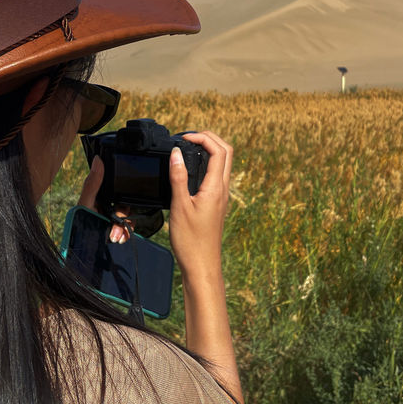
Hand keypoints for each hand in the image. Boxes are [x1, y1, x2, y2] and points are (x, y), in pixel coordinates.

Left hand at [78, 156, 131, 243]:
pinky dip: (127, 233)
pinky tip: (121, 239)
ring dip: (124, 227)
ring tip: (115, 237)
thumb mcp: (85, 203)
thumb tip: (98, 159)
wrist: (81, 249)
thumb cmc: (79, 224)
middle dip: (123, 217)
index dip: (122, 192)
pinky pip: (129, 228)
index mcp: (100, 195)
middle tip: (114, 225)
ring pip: (128, 216)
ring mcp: (112, 219)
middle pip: (125, 204)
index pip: (116, 188)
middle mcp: (108, 206)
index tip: (122, 202)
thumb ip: (92, 183)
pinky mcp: (117, 230)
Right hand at [168, 131, 232, 282]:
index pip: (219, 151)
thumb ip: (178, 177)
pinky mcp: (216, 203)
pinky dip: (206, 164)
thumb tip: (176, 153)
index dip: (203, 138)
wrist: (202, 265)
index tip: (184, 138)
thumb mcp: (180, 206)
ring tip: (188, 149)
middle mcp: (222, 190)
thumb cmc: (191, 241)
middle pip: (226, 152)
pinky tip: (190, 170)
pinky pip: (216, 176)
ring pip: (223, 164)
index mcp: (216, 188)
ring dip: (209, 150)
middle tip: (189, 138)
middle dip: (210, 139)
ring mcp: (221, 196)